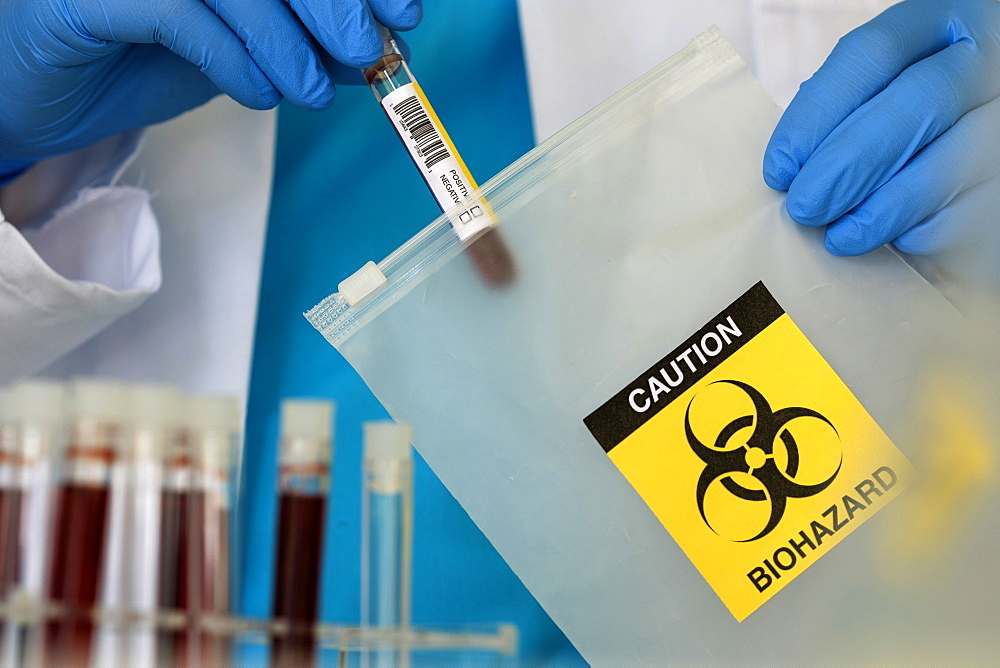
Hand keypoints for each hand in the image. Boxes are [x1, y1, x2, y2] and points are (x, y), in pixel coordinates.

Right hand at [0, 0, 421, 180]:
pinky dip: (234, 59)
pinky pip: (180, 11)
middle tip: (369, 50)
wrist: (37, 96)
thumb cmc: (139, 57)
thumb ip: (302, 41)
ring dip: (288, 40)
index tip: (405, 10)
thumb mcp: (241, 49)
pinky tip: (258, 94)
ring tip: (312, 93)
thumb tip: (378, 47)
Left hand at [763, 0, 999, 256]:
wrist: (978, 154)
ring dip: (883, 206)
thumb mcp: (885, 90)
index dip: (818, 113)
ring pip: (951, 159)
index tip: (782, 167)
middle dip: (848, 161)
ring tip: (840, 235)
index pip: (872, 54)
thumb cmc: (914, 123)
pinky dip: (926, 229)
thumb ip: (846, 112)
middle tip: (806, 206)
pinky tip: (895, 240)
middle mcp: (986, 59)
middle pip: (916, 101)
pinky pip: (975, 207)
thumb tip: (790, 168)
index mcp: (941, 23)